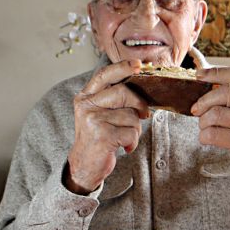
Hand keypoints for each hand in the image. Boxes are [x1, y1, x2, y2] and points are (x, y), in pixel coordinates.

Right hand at [66, 60, 149, 193]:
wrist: (84, 165)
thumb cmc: (98, 137)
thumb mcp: (100, 113)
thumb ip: (113, 99)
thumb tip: (142, 88)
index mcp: (85, 96)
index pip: (104, 74)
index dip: (122, 67)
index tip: (138, 64)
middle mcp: (86, 105)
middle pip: (123, 92)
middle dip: (139, 103)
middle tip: (144, 114)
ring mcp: (93, 120)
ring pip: (131, 115)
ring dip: (135, 129)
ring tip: (125, 137)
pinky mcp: (101, 136)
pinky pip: (131, 133)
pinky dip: (133, 142)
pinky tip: (124, 147)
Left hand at [190, 67, 229, 179]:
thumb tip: (205, 80)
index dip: (215, 73)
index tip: (198, 75)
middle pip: (227, 92)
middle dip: (205, 100)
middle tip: (196, 109)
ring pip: (216, 114)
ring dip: (203, 120)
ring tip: (205, 125)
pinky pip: (213, 134)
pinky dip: (203, 135)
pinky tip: (207, 137)